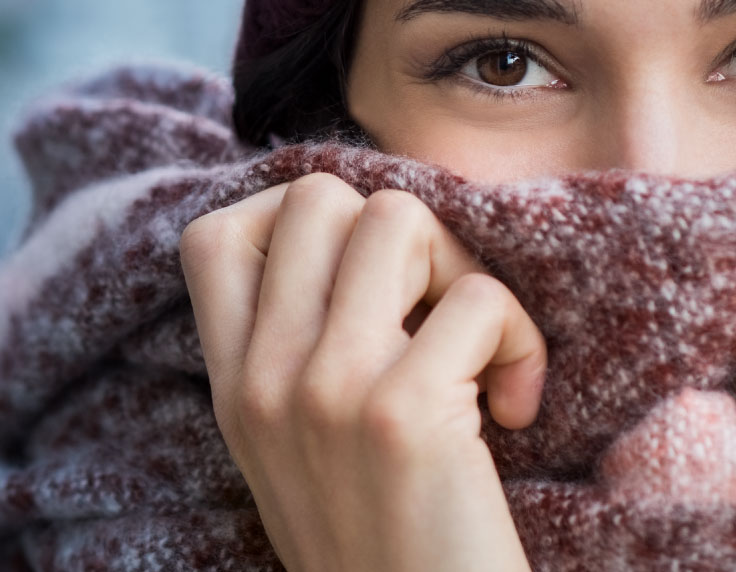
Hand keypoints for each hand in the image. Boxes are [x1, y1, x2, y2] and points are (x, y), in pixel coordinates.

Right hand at [179, 172, 547, 571]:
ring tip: (479, 352)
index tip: (365, 286)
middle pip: (319, 198)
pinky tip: (517, 411)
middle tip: (436, 315)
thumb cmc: (386, 548)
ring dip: (463, 271)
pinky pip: (478, 299)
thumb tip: (360, 238)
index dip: (299, 225)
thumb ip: (295, 358)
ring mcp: (325, 390)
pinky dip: (520, 342)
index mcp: (232, 388)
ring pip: (397, 219)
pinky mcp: (401, 413)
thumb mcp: (298, 454)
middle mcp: (263, 379)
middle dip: (402, 235)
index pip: (215, 236)